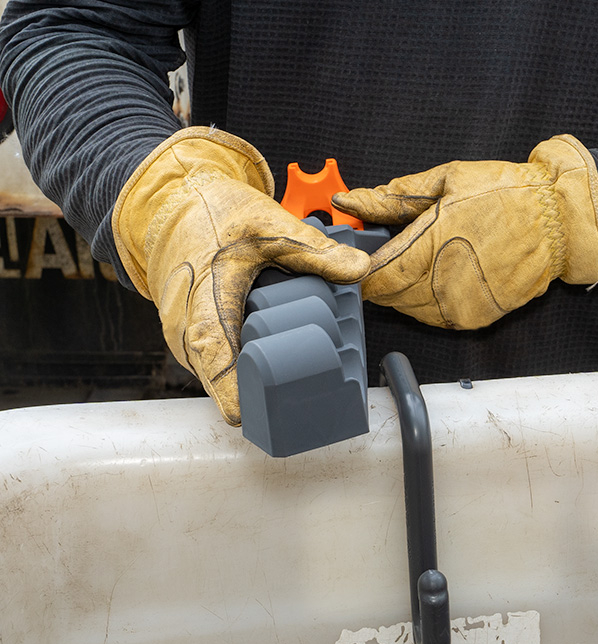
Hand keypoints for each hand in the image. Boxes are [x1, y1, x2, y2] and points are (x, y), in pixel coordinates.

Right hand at [112, 126, 369, 424]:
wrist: (173, 207)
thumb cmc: (214, 216)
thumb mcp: (267, 226)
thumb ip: (314, 251)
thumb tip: (359, 269)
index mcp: (203, 301)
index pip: (212, 357)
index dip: (230, 390)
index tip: (248, 417)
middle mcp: (187, 329)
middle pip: (217, 382)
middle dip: (254, 399)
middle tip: (297, 408)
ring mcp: (186, 340)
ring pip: (216, 380)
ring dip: (249, 388)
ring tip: (291, 395)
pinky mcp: (193, 344)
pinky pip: (215, 370)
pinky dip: (241, 375)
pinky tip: (272, 380)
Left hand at [332, 134, 597, 329]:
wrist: (556, 222)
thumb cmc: (506, 194)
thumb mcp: (446, 181)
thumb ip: (392, 198)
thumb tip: (349, 202)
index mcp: (433, 241)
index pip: (376, 274)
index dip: (361, 270)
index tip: (359, 259)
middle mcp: (445, 280)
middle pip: (390, 297)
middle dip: (380, 280)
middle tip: (387, 258)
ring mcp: (461, 304)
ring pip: (409, 311)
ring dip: (402, 294)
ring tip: (419, 264)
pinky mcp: (475, 319)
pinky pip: (435, 319)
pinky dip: (426, 304)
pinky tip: (439, 278)